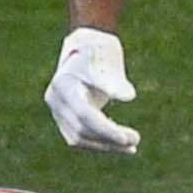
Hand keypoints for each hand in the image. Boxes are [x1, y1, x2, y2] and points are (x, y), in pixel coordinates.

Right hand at [45, 27, 138, 152]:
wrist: (86, 45)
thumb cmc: (99, 50)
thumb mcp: (107, 61)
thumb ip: (115, 80)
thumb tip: (129, 97)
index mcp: (63, 85)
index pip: (85, 115)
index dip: (106, 130)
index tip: (128, 138)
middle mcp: (56, 100)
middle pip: (81, 130)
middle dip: (109, 139)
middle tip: (136, 140)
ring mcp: (58, 110)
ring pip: (79, 138)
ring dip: (105, 145)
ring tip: (131, 147)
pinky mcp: (65, 117)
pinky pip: (80, 136)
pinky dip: (100, 141)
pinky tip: (121, 145)